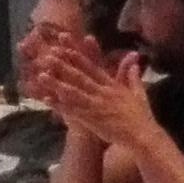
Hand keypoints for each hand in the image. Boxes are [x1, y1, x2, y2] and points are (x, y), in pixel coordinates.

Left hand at [35, 37, 154, 148]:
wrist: (142, 136)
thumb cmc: (141, 116)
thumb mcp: (139, 93)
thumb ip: (133, 76)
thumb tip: (134, 60)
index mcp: (113, 86)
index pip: (93, 67)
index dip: (78, 56)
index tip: (66, 46)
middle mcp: (103, 93)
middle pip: (80, 77)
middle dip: (64, 65)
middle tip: (49, 55)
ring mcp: (96, 106)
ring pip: (73, 92)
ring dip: (56, 83)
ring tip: (41, 75)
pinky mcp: (91, 119)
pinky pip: (72, 111)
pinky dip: (59, 105)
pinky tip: (46, 99)